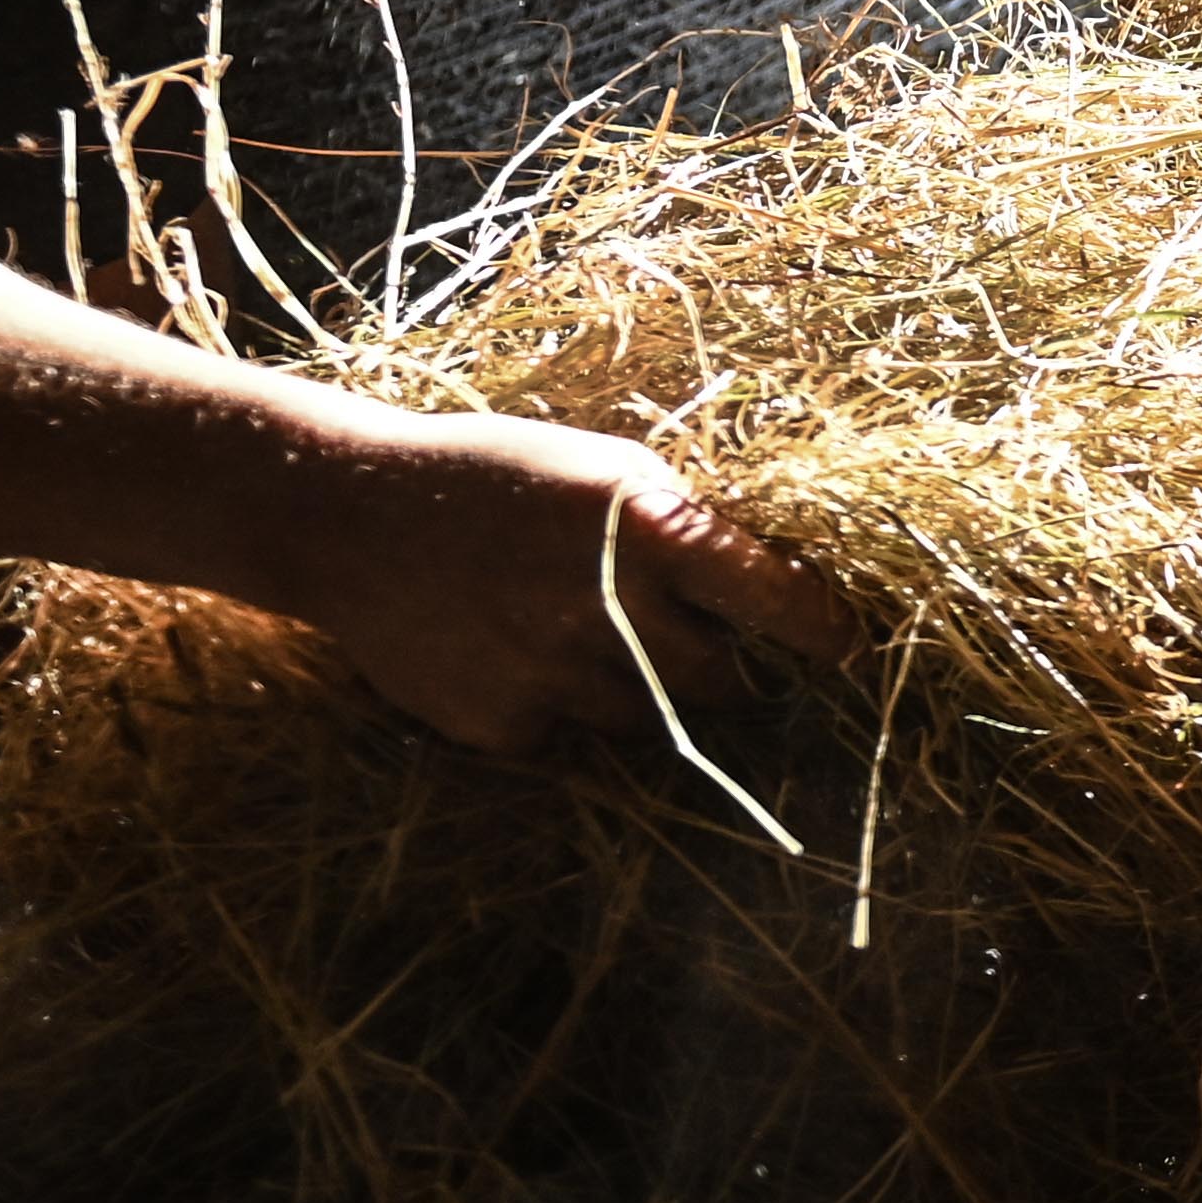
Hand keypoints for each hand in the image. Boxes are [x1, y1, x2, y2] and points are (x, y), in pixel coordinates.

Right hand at [280, 406, 857, 759]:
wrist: (351, 514)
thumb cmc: (494, 472)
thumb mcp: (604, 467)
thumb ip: (681, 525)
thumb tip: (767, 579)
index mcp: (647, 528)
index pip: (774, 599)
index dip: (823, 631)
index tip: (850, 649)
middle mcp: (609, 610)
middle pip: (720, 680)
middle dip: (725, 667)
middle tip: (702, 641)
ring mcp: (551, 677)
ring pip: (649, 718)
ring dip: (642, 688)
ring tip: (584, 633)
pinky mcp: (500, 726)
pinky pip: (567, 736)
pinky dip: (560, 706)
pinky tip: (514, 652)